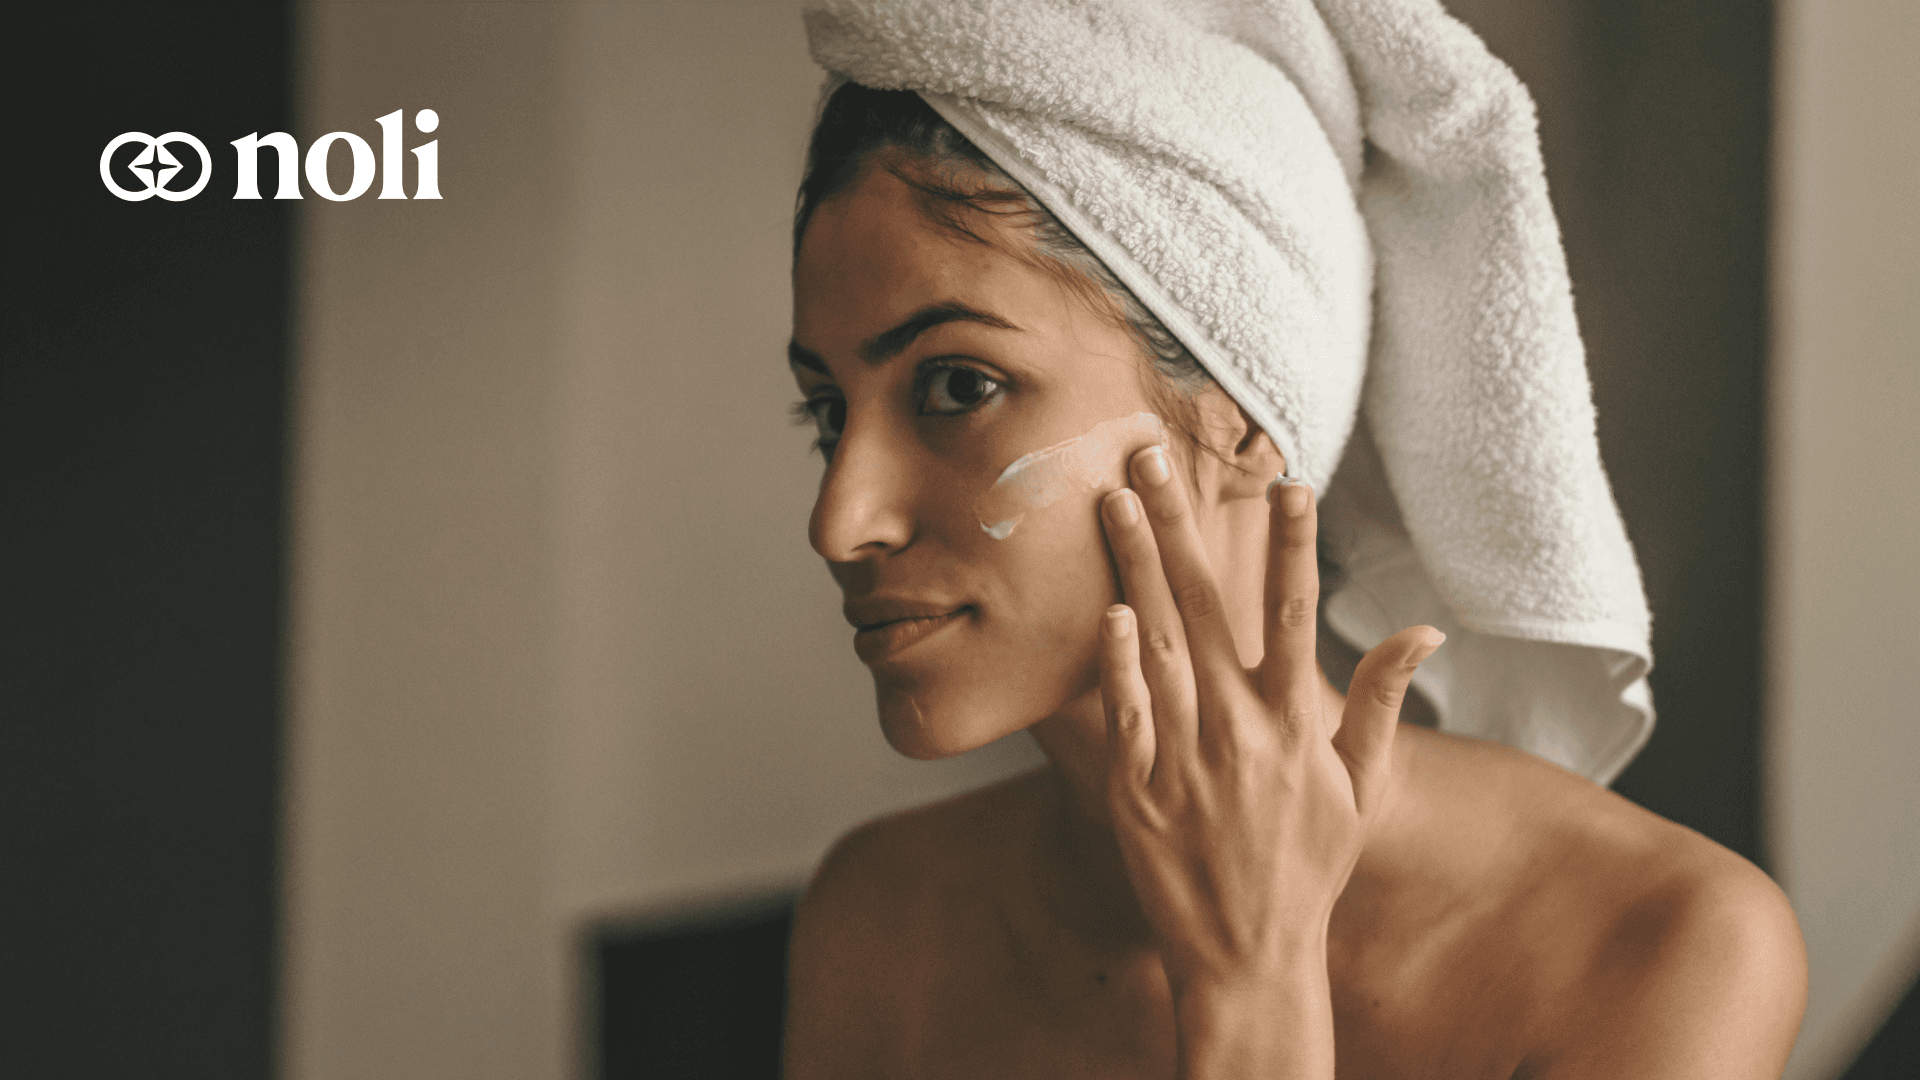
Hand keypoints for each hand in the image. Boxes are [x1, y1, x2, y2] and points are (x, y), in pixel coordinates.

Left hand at [1096, 445, 1442, 1000]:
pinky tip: (1109, 608)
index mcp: (1294, 726)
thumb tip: (1423, 629)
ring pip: (1156, 642)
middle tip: (1151, 453)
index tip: (1289, 480)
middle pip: (1206, 605)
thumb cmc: (1310, 867)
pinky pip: (1127, 714)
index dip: (1294, 545)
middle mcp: (1239, 732)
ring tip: (1114, 499)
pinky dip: (1119, 662)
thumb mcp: (1359, 789)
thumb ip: (1378, 703)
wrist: (1250, 955)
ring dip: (1134, 565)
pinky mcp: (1136, 792)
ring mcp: (1184, 759)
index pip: (1294, 614)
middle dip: (1180, 521)